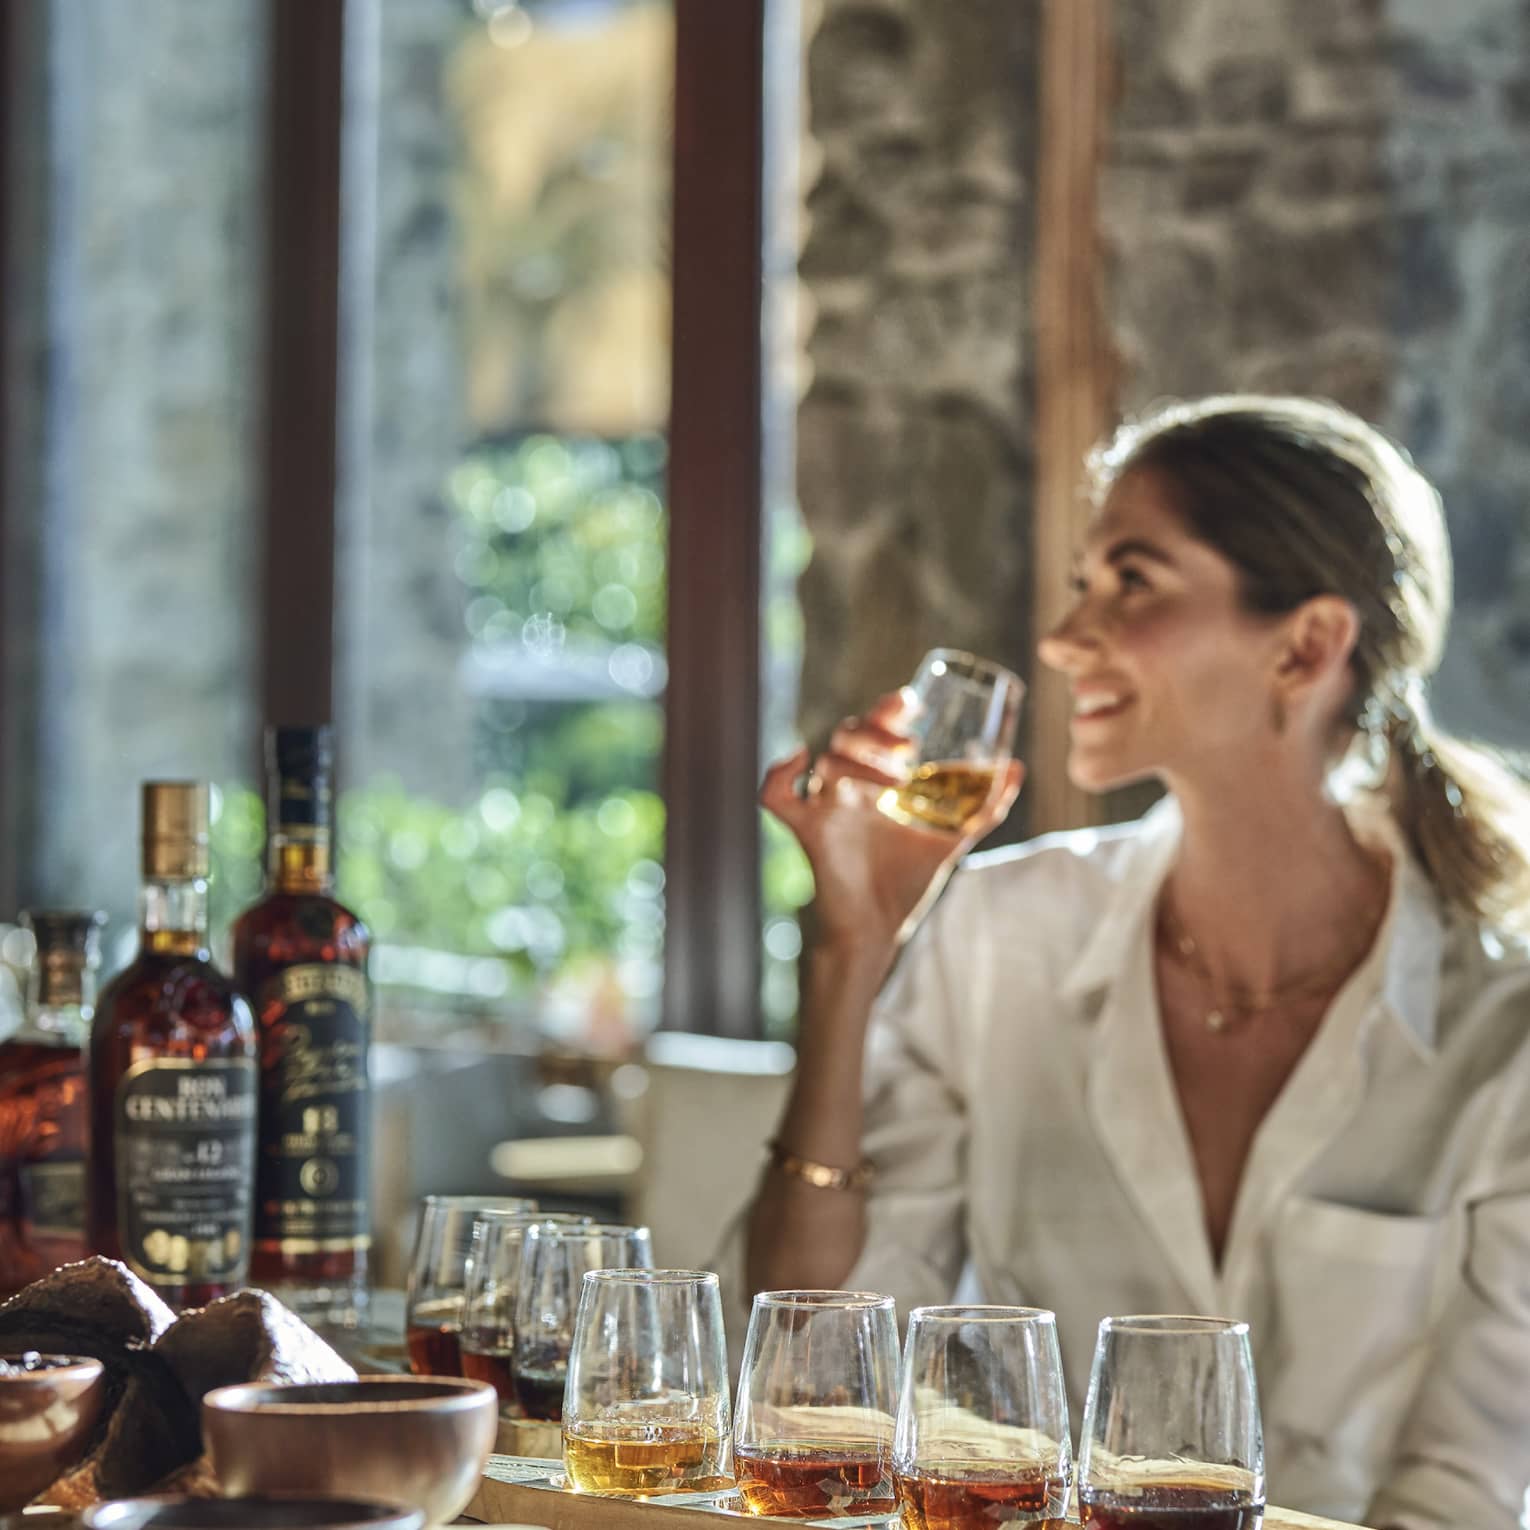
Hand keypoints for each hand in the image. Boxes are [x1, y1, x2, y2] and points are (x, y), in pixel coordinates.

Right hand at [760, 689, 1023, 954]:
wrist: (877, 931)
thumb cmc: (905, 883)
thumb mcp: (952, 838)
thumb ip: (986, 805)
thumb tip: (1017, 767)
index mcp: (873, 781)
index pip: (873, 728)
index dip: (886, 709)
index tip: (912, 706)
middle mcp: (846, 788)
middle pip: (847, 733)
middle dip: (877, 730)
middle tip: (911, 746)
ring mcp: (824, 807)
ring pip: (826, 759)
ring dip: (861, 761)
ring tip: (898, 780)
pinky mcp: (808, 832)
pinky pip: (775, 796)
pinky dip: (777, 773)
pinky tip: (801, 759)